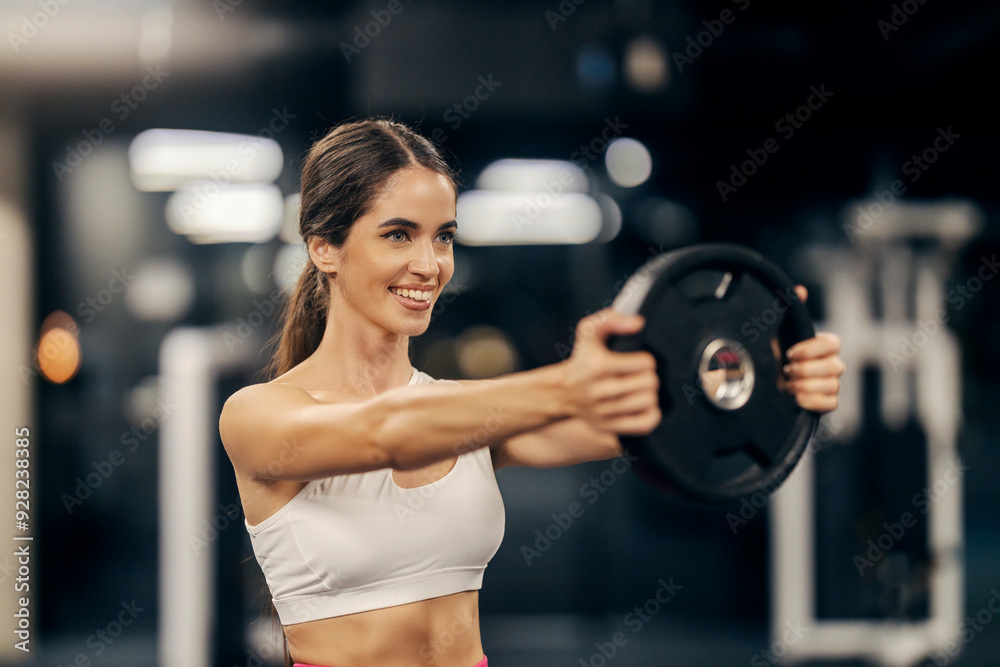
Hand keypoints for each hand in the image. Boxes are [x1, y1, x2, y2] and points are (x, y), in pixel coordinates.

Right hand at [563, 308, 661, 436]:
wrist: (561, 392)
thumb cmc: (582, 359)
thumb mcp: (588, 331)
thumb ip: (611, 319)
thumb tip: (638, 323)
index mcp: (598, 365)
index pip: (645, 363)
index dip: (646, 360)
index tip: (637, 361)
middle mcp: (600, 390)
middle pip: (650, 383)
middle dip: (649, 377)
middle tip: (639, 376)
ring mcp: (603, 412)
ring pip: (649, 402)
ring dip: (649, 395)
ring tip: (639, 390)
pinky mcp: (607, 427)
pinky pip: (645, 424)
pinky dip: (651, 414)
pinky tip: (642, 406)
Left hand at [779, 286, 844, 412]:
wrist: (762, 380)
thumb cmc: (772, 353)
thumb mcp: (776, 331)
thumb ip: (789, 310)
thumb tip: (800, 291)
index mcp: (823, 346)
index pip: (833, 344)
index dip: (812, 349)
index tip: (789, 353)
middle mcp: (831, 365)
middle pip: (836, 367)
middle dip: (807, 369)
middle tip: (786, 369)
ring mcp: (830, 384)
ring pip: (833, 386)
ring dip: (807, 385)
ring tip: (787, 384)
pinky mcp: (825, 402)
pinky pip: (831, 404)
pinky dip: (814, 401)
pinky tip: (796, 398)